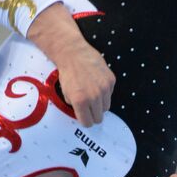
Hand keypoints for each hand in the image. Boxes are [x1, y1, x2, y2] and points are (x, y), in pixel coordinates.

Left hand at [27, 2, 115, 126]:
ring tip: (92, 94)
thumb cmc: (68, 72)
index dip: (85, 120)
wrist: (73, 53)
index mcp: (80, 101)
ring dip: (100, 104)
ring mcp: (104, 88)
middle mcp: (94, 96)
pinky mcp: (111, 80)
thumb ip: (75, 106)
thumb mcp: (66, 94)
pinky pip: (110, 94)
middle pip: (99, 118)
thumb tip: (83, 114)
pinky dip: (105, 92)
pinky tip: (96, 83)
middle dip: (94, 114)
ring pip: (106, 107)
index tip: (85, 117)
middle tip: (89, 107)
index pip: (88, 123)